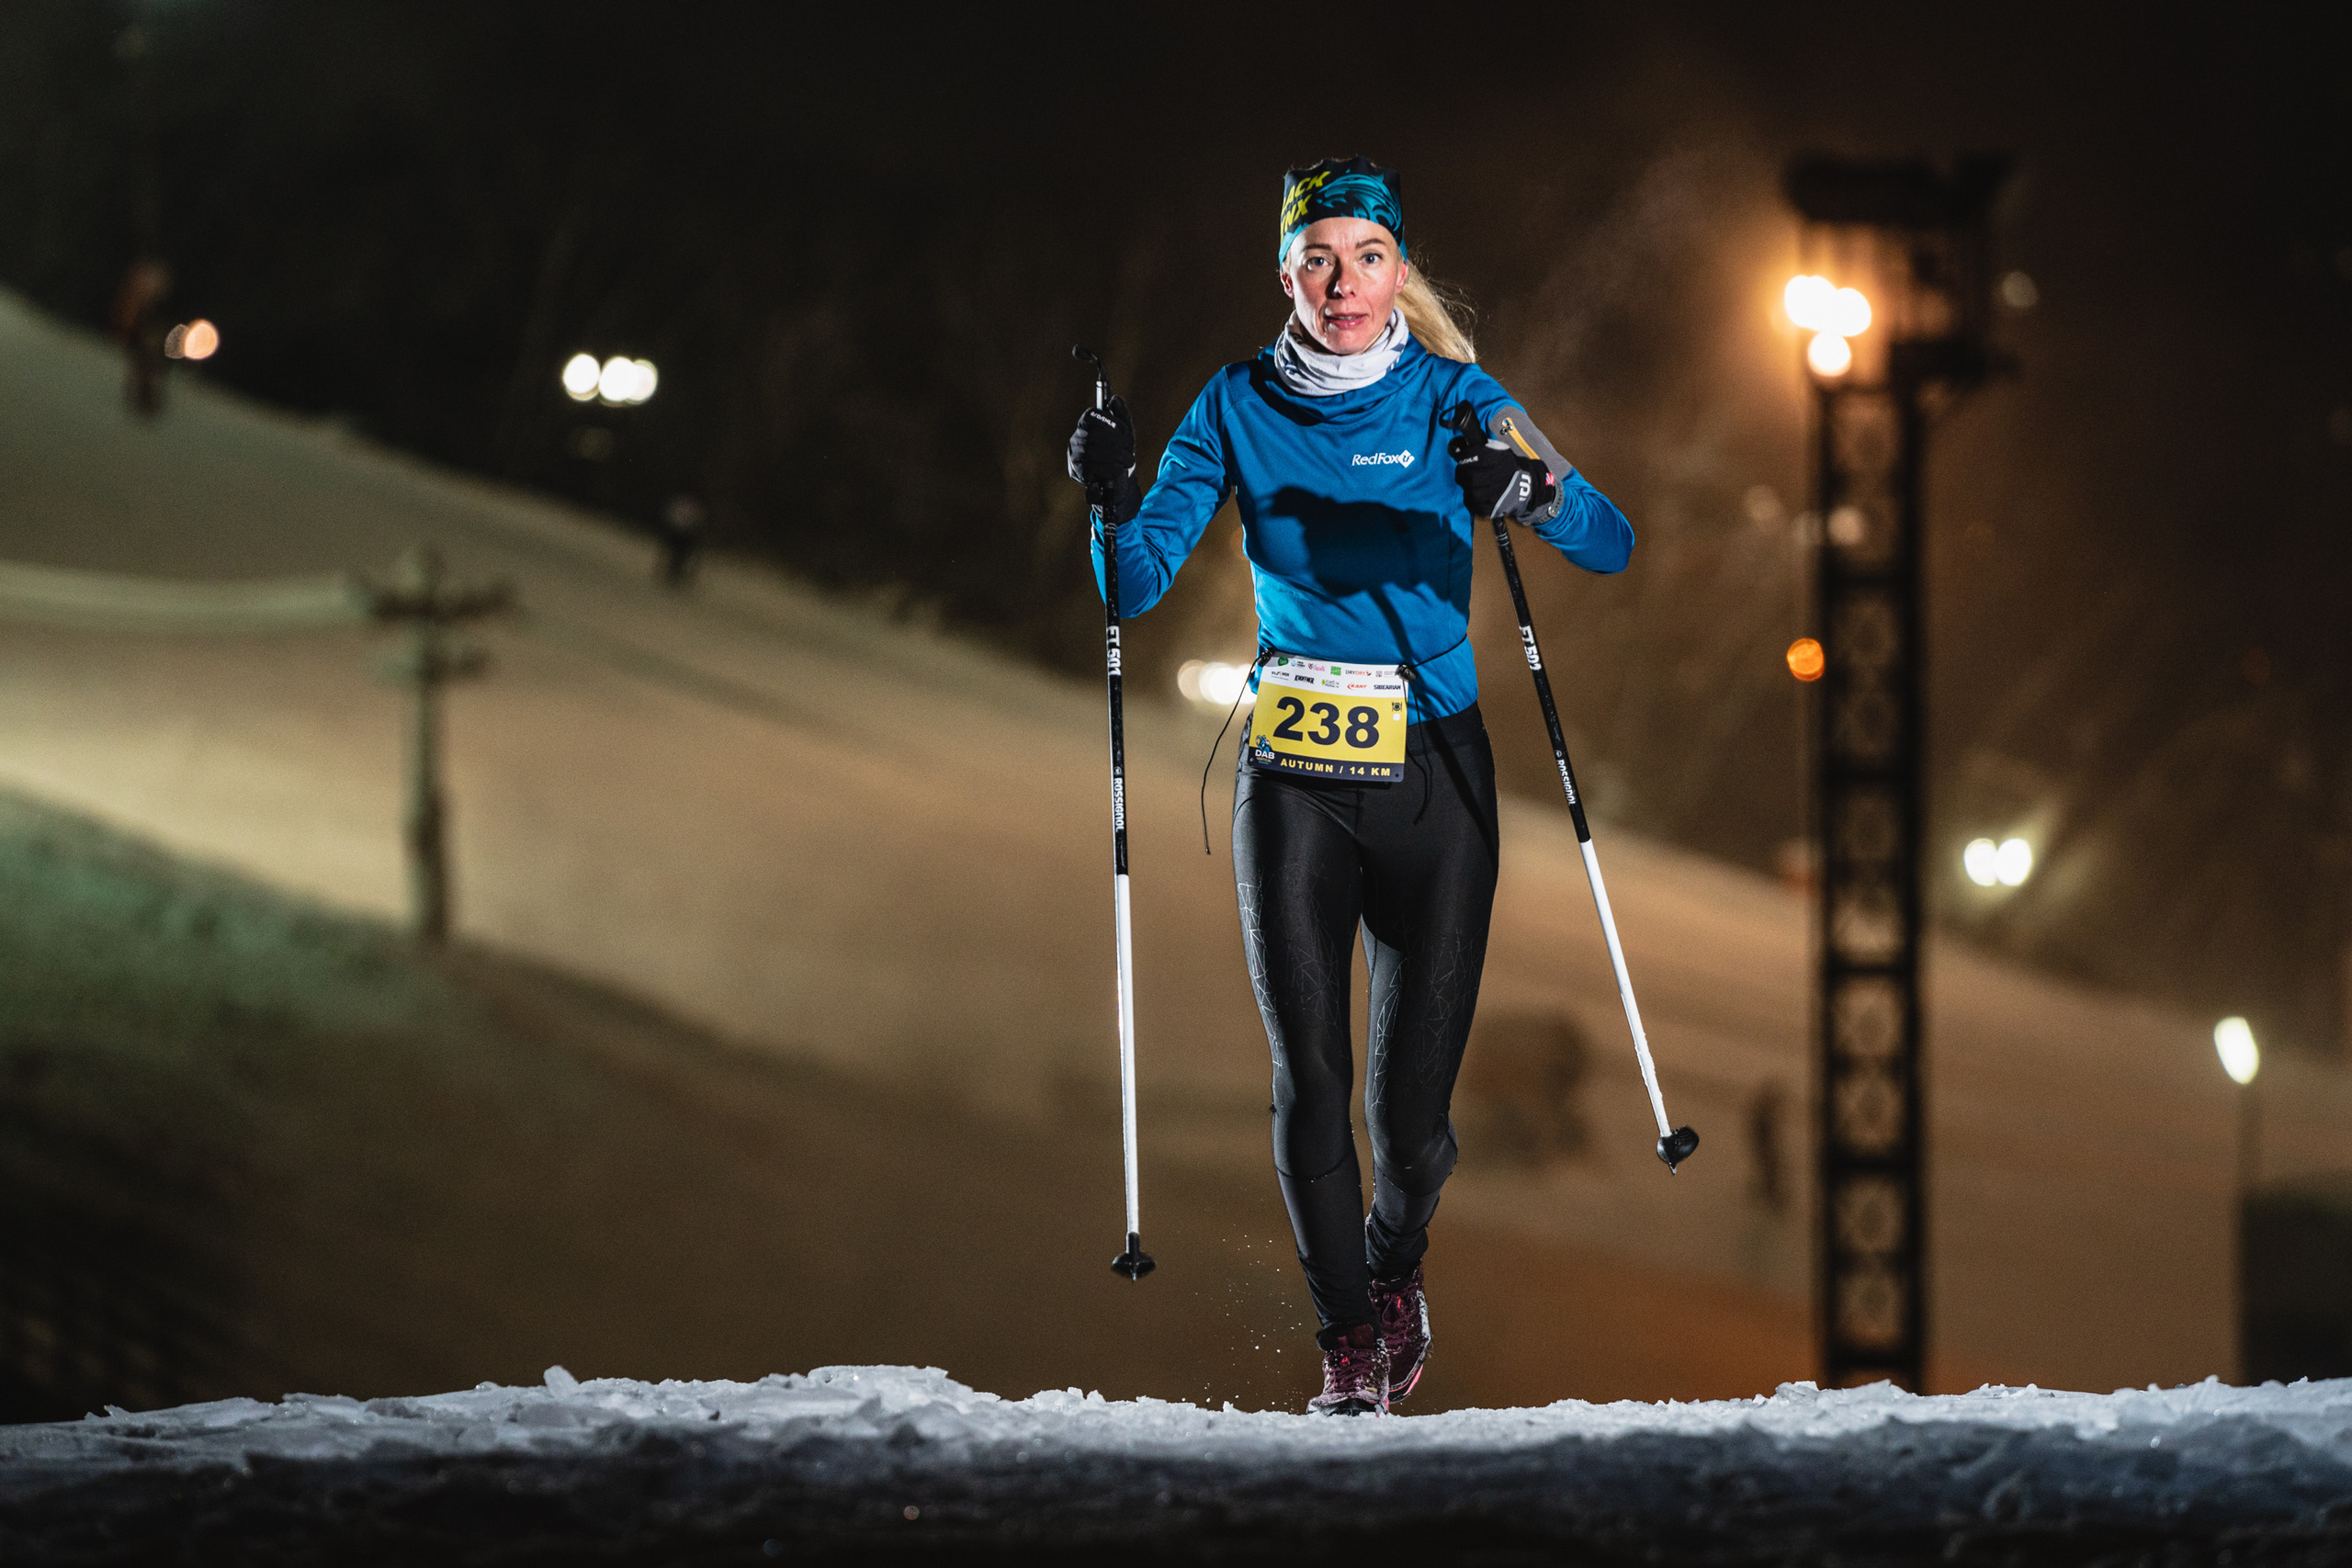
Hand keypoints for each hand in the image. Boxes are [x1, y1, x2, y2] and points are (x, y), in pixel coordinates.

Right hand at [1067, 397, 1141, 522]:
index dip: (1106, 420)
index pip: (1090, 416)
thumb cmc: (1119, 451)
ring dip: (1116, 457)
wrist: (1116, 480)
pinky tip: (1118, 470)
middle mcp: (1076, 438)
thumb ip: (1121, 414)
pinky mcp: (1078, 473)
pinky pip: (1094, 468)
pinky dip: (1110, 469)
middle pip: (1094, 435)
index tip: (1121, 429)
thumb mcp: (1124, 433)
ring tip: (1128, 461)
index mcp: (1086, 425)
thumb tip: (1115, 400)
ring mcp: (1075, 456)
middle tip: (1130, 450)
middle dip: (1117, 444)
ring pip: (1094, 452)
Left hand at [1446, 403, 1557, 522]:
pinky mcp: (1495, 507)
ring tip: (1469, 484)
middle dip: (1461, 474)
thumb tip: (1458, 445)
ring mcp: (1497, 493)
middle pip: (1467, 476)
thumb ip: (1483, 448)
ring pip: (1470, 492)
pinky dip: (1470, 502)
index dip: (1464, 456)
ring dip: (1466, 488)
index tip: (1461, 457)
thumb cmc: (1510, 467)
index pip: (1473, 455)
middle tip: (1462, 473)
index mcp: (1499, 459)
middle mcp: (1498, 475)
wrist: (1528, 486)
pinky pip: (1475, 507)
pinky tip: (1473, 496)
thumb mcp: (1500, 452)